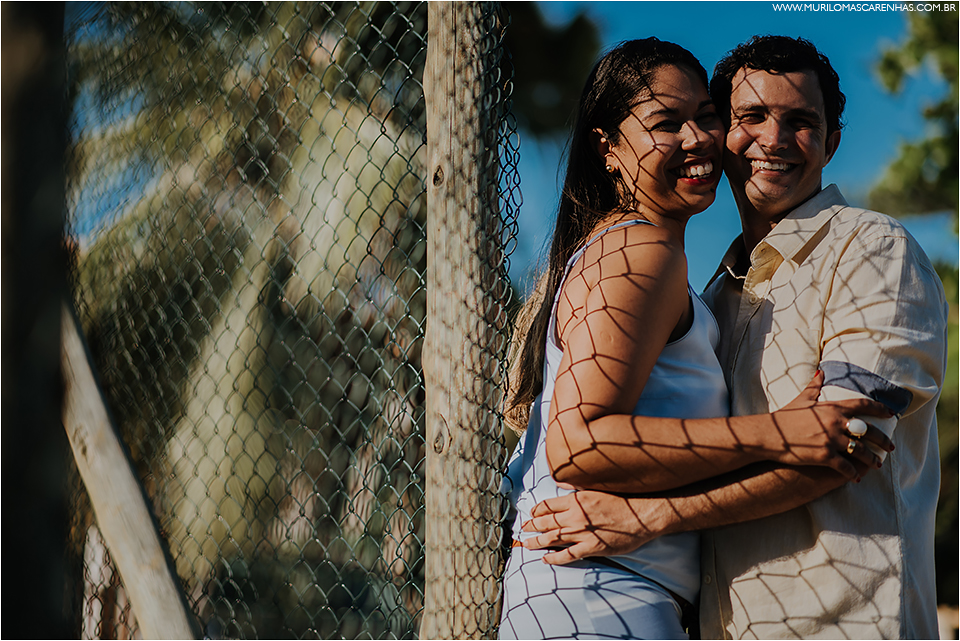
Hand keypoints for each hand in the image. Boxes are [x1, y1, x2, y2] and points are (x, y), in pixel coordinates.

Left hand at [520, 490, 668, 564]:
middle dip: (531, 526)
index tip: (531, 514)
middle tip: (522, 529)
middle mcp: (575, 516)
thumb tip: (563, 483)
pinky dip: (554, 558)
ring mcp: (582, 533)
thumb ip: (578, 490)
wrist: (642, 516)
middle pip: (546, 522)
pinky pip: (567, 555)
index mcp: (576, 500)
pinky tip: (545, 559)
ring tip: (527, 544)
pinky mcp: (591, 547)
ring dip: (536, 541)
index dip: (536, 511)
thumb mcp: (596, 488)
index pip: (548, 505)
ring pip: (552, 538)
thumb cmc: (623, 500)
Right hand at [768, 371, 894, 478]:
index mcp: (832, 407)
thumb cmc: (784, 416)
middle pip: (868, 430)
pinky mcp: (824, 456)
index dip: (880, 410)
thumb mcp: (801, 399)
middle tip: (891, 446)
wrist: (769, 434)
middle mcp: (835, 423)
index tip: (891, 414)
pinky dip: (852, 474)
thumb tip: (821, 372)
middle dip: (883, 440)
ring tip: (877, 464)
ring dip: (872, 459)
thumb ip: (814, 386)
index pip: (863, 405)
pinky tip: (856, 479)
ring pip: (861, 451)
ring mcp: (831, 440)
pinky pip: (845, 467)